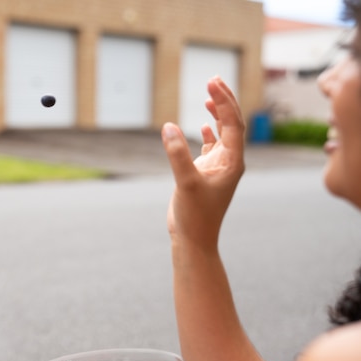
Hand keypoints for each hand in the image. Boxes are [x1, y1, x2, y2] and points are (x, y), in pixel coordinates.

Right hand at [162, 76, 244, 247]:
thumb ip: (177, 154)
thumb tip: (169, 126)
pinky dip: (210, 132)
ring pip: (223, 133)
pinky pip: (213, 147)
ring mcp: (219, 167)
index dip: (224, 102)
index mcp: (233, 162)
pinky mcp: (207, 174)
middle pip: (232, 124)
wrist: (194, 239)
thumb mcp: (186, 183)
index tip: (211, 84)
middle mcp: (230, 162)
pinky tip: (205, 124)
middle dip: (224, 101)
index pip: (233, 124)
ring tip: (210, 94)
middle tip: (213, 79)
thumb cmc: (195, 215)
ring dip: (218, 113)